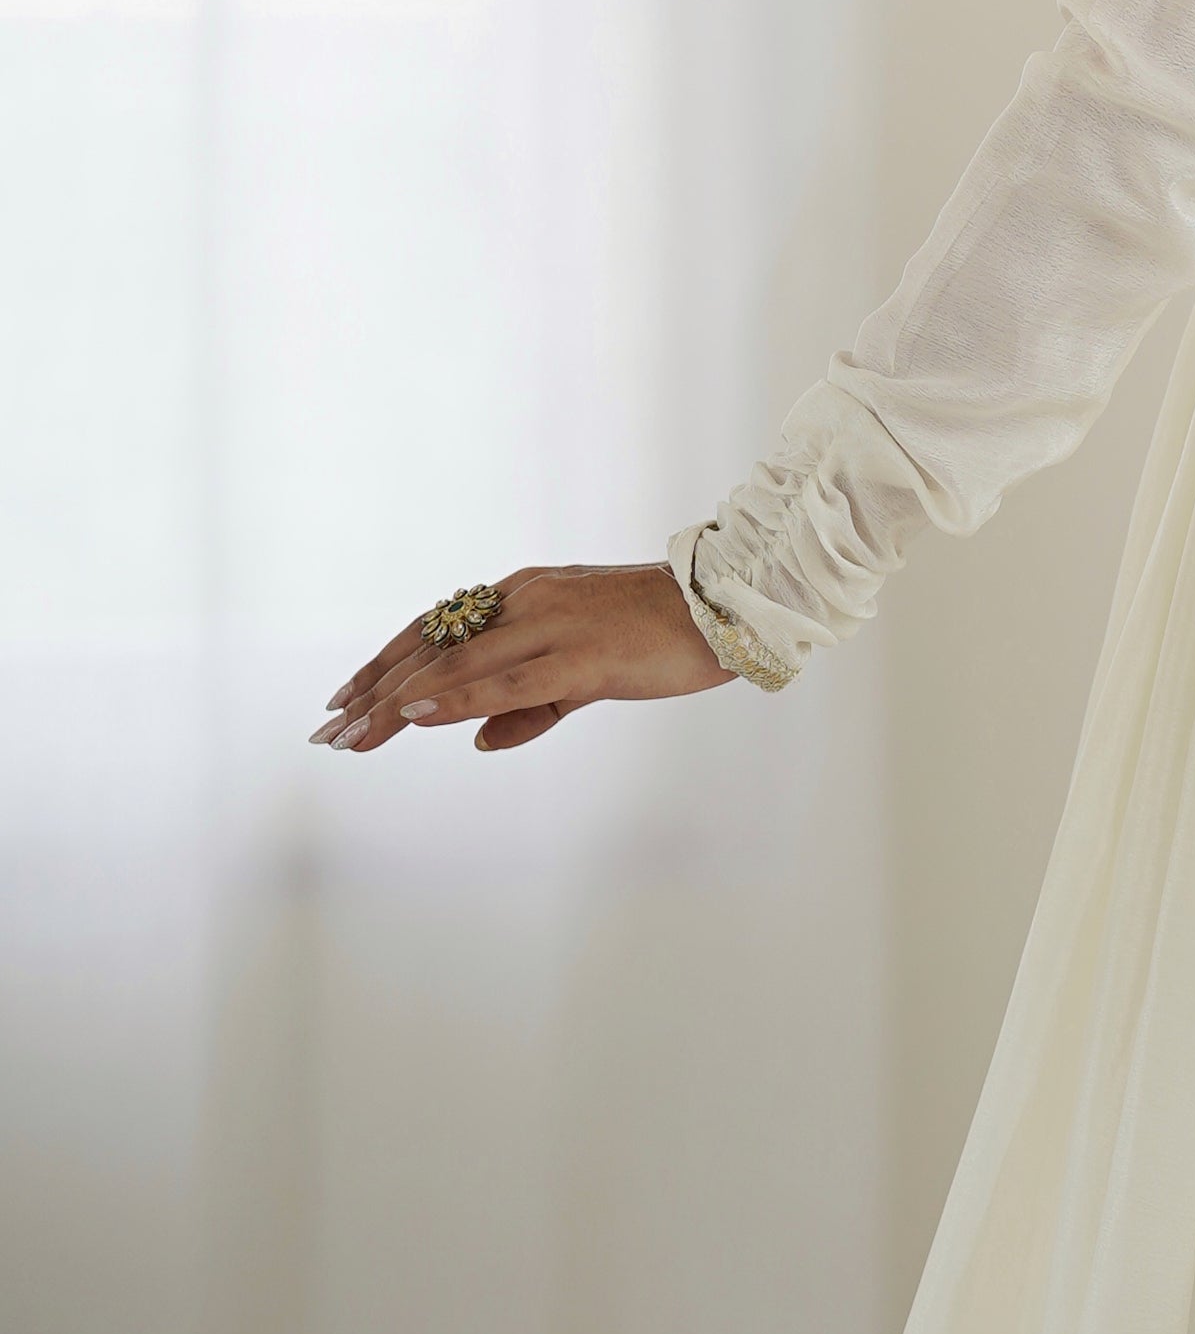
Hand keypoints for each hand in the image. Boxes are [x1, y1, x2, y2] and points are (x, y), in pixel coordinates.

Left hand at [313, 564, 736, 755]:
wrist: (729, 608)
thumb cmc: (663, 635)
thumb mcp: (586, 672)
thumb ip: (532, 705)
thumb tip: (477, 740)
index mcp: (524, 594)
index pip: (436, 629)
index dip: (383, 665)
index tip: (342, 699)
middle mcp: (526, 600)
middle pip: (431, 647)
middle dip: (373, 691)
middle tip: (327, 729)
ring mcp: (551, 623)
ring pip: (456, 665)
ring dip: (397, 702)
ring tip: (353, 735)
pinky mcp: (581, 655)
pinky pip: (506, 680)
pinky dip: (457, 697)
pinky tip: (417, 715)